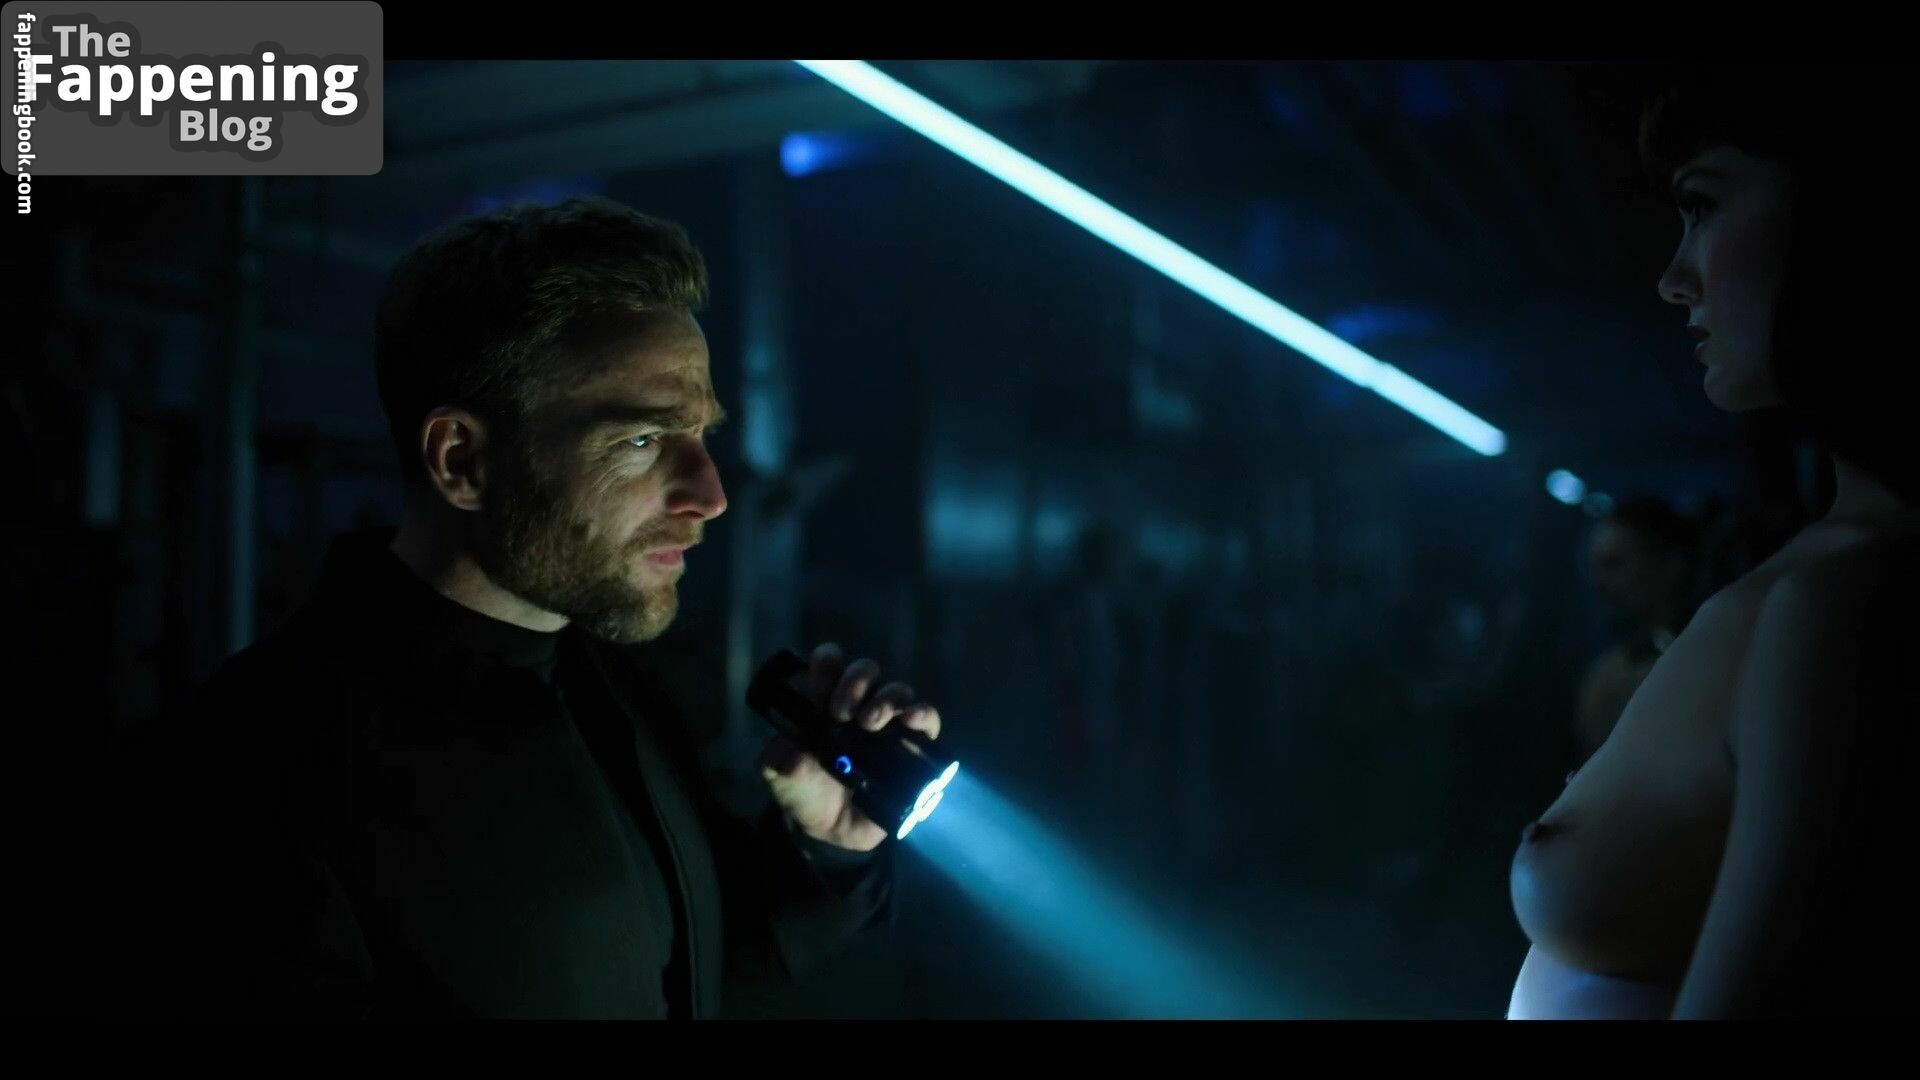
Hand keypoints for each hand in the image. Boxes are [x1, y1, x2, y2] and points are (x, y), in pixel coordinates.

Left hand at [759, 642, 943, 851]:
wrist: (834, 831)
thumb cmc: (805, 792)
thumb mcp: (780, 776)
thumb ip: (778, 761)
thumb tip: (795, 754)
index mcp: (824, 700)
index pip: (829, 664)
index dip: (828, 662)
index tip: (822, 677)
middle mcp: (859, 703)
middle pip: (865, 671)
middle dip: (855, 681)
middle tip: (842, 711)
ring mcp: (889, 722)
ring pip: (896, 690)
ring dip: (886, 698)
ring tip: (871, 721)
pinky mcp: (915, 744)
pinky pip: (927, 718)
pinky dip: (923, 713)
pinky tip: (911, 719)